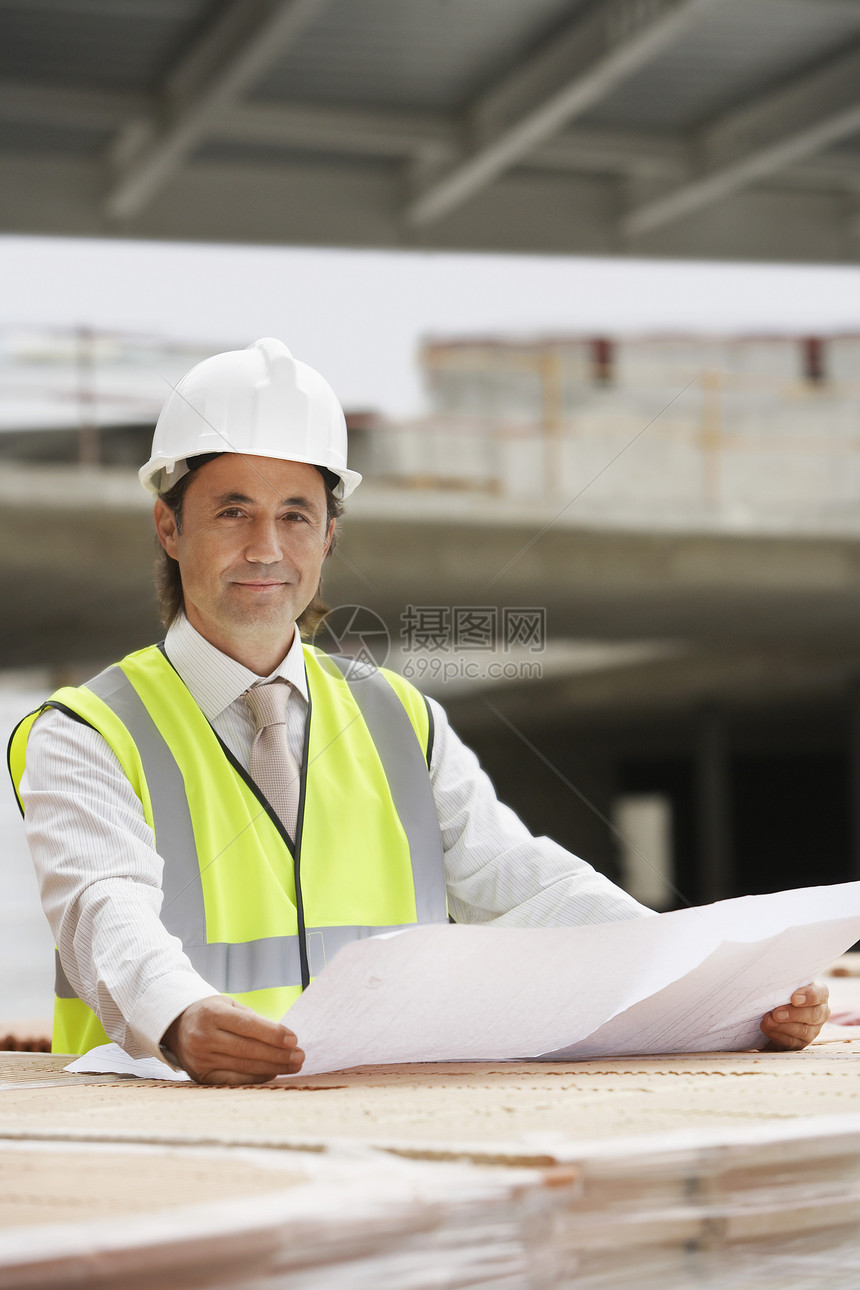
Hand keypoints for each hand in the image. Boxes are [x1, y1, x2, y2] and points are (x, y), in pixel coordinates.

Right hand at [162, 995, 303, 1084]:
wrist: (177, 1026)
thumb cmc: (211, 1013)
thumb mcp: (228, 1005)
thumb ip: (252, 1019)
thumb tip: (283, 1038)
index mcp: (211, 1014)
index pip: (248, 1026)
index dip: (273, 1033)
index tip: (294, 1039)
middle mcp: (203, 1037)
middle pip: (247, 1049)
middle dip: (278, 1054)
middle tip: (300, 1056)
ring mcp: (201, 1059)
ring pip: (243, 1066)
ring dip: (273, 1067)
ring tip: (293, 1065)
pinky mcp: (201, 1076)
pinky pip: (234, 1079)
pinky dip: (256, 1077)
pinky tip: (272, 1073)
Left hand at [759, 981, 829, 1050]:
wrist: (774, 1004)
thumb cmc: (781, 987)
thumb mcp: (785, 980)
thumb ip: (784, 978)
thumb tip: (767, 971)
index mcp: (820, 993)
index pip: (820, 994)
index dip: (809, 996)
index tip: (794, 998)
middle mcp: (820, 1012)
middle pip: (813, 1015)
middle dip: (793, 1014)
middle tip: (776, 1013)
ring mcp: (812, 1029)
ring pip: (803, 1032)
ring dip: (783, 1027)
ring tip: (767, 1020)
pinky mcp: (801, 1042)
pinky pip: (792, 1042)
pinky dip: (777, 1035)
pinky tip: (766, 1028)